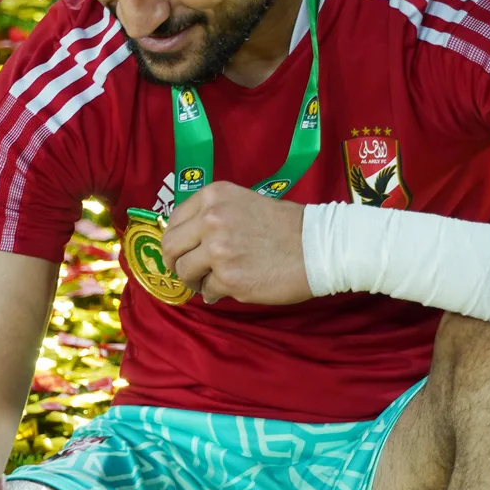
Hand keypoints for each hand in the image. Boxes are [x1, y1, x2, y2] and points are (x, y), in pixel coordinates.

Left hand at [159, 180, 313, 305]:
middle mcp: (211, 219)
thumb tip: (188, 240)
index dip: (175, 239)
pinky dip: (215, 293)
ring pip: (184, 272)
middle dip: (175, 262)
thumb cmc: (286, 226)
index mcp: (214, 196)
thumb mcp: (244, 202)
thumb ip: (214, 216)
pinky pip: (207, 291)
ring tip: (211, 281)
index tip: (182, 250)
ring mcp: (218, 250)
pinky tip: (231, 288)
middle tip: (188, 271)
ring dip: (194, 280)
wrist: (319, 246)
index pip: (174, 220)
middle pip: (170, 247)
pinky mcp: (229, 278)